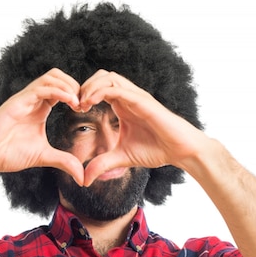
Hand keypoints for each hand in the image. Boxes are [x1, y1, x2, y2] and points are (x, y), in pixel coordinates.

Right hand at [0, 68, 85, 184]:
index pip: (63, 88)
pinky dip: (59, 91)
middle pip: (58, 76)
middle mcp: (33, 99)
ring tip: (79, 103)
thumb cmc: (8, 153)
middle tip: (85, 104)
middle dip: (76, 85)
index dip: (78, 94)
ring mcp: (25, 98)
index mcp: (40, 108)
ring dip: (69, 86)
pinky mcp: (17, 102)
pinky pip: (41, 88)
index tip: (86, 110)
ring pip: (51, 77)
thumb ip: (64, 162)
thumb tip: (82, 176)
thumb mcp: (44, 157)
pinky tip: (71, 103)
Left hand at [77, 70, 205, 185]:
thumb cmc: (157, 150)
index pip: (99, 88)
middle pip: (101, 76)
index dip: (84, 95)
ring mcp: (136, 97)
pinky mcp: (143, 101)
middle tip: (75, 104)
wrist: (180, 151)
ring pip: (108, 77)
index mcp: (123, 105)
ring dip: (90, 87)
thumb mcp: (121, 158)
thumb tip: (84, 179)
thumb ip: (102, 164)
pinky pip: (118, 89)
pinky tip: (89, 104)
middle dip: (84, 86)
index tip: (75, 110)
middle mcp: (129, 97)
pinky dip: (100, 92)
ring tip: (81, 104)